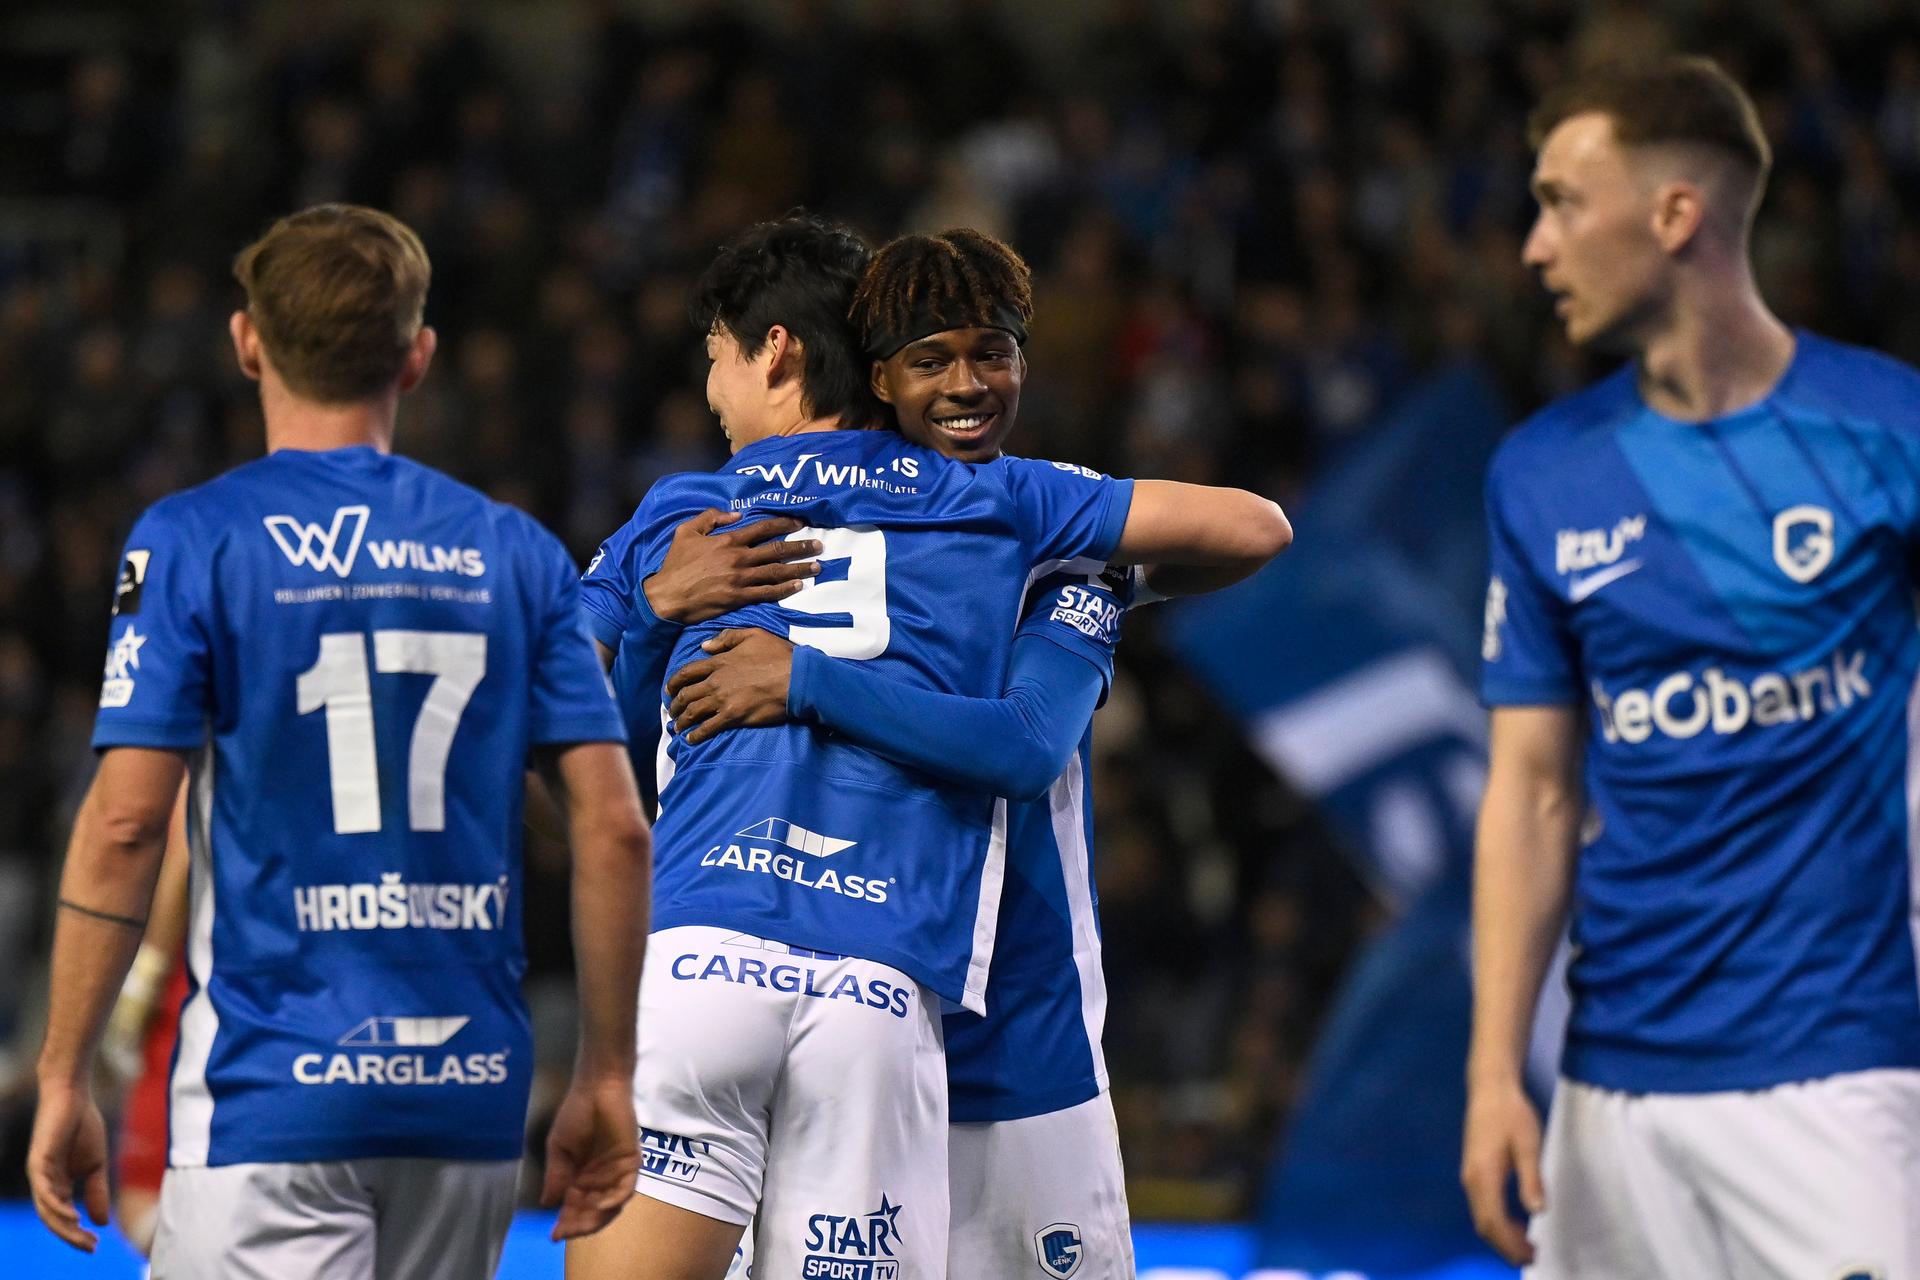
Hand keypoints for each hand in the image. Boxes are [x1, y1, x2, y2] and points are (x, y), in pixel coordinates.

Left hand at [27, 1078, 109, 1251]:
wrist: (74, 1096)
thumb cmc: (83, 1126)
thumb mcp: (96, 1165)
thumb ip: (97, 1191)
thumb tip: (101, 1222)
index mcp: (58, 1185)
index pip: (64, 1218)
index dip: (77, 1234)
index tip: (96, 1245)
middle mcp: (45, 1184)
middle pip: (54, 1219)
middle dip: (71, 1236)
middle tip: (90, 1248)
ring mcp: (39, 1175)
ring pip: (47, 1210)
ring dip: (64, 1227)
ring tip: (81, 1237)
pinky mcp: (38, 1163)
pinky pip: (44, 1192)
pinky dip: (56, 1207)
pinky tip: (72, 1216)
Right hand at [542, 1072, 639, 1241]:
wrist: (596, 1088)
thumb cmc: (576, 1114)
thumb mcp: (559, 1148)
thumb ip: (556, 1176)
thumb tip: (547, 1205)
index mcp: (581, 1176)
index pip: (575, 1206)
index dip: (566, 1222)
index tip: (554, 1236)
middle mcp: (600, 1178)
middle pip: (592, 1211)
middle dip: (579, 1224)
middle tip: (566, 1232)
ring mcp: (616, 1171)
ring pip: (609, 1205)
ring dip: (596, 1217)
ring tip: (579, 1224)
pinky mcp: (631, 1162)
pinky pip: (625, 1188)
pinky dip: (614, 1199)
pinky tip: (600, 1206)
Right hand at [641, 511, 820, 623]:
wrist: (668, 596)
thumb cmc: (676, 564)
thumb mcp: (687, 532)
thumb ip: (711, 518)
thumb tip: (736, 515)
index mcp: (728, 540)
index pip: (763, 528)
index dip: (784, 524)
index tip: (800, 523)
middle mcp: (739, 558)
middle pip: (777, 549)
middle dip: (801, 546)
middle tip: (819, 545)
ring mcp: (741, 579)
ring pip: (777, 571)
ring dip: (799, 568)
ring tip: (817, 566)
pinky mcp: (739, 598)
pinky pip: (768, 593)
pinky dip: (785, 589)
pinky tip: (799, 586)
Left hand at [665, 629, 795, 744]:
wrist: (797, 678)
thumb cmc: (779, 655)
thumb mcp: (753, 634)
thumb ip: (727, 637)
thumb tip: (705, 646)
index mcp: (720, 661)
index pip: (688, 672)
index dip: (674, 682)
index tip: (669, 689)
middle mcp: (716, 681)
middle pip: (686, 694)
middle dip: (675, 704)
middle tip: (672, 711)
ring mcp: (723, 700)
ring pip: (693, 712)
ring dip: (682, 721)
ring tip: (677, 727)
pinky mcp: (733, 716)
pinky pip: (708, 728)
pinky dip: (696, 735)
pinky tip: (690, 739)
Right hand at [1459, 1079, 1544, 1264]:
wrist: (1490, 1088)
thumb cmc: (1511, 1114)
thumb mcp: (1528, 1145)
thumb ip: (1531, 1179)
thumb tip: (1537, 1211)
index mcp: (1484, 1176)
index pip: (1493, 1222)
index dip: (1511, 1244)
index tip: (1532, 1254)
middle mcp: (1471, 1179)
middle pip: (1484, 1224)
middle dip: (1505, 1246)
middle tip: (1532, 1256)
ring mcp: (1470, 1175)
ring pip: (1481, 1216)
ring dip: (1502, 1235)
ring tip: (1527, 1243)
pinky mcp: (1474, 1170)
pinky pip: (1482, 1205)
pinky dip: (1497, 1220)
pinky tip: (1516, 1220)